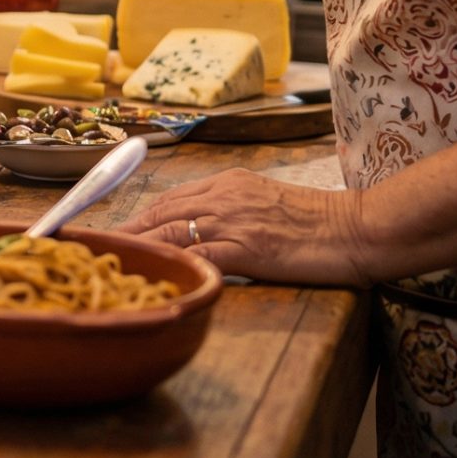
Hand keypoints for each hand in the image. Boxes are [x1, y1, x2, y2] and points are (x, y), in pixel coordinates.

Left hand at [123, 168, 380, 287]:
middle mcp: (224, 196)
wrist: (357, 227)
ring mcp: (235, 220)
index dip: (138, 217)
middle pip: (160, 212)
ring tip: (114, 263)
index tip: (115, 232)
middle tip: (99, 249)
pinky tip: (157, 274)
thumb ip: (231, 210)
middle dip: (127, 231)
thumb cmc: (318, 221)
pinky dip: (175, 263)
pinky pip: (201, 254)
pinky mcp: (248, 247)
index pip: (169, 198)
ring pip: (171, 230)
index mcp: (227, 183)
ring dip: (139, 247)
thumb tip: (201, 228)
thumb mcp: (264, 202)